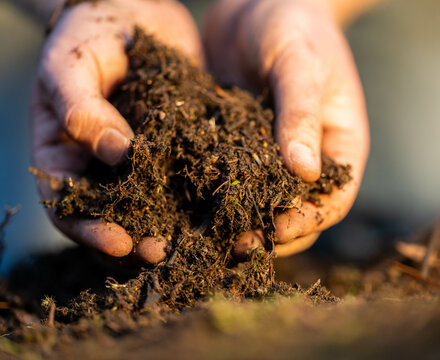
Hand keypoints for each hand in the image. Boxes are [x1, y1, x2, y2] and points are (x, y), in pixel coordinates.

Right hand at [32, 0, 202, 262]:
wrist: (132, 9)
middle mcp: (101, 166)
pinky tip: (225, 203)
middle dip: (138, 237)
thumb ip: (81, 107)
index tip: (121, 242)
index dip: (91, 230)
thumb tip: (114, 152)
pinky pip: (186, 174)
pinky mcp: (176, 146)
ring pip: (154, 202)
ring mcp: (141, 159)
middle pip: (114, 215)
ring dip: (174, 224)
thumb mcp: (72, 65)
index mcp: (63, 155)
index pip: (68, 206)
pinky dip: (201, 193)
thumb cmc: (88, 33)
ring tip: (200, 238)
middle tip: (165, 251)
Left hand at [204, 0, 369, 257]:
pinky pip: (232, 176)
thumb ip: (300, 114)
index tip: (268, 231)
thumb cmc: (293, 23)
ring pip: (262, 201)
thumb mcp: (300, 63)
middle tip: (230, 243)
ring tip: (206, 232)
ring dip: (239, 220)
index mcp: (340, 145)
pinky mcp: (241, 144)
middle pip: (297, 213)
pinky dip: (215, 193)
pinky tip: (187, 201)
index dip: (304, 222)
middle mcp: (309, 157)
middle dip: (268, 231)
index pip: (332, 201)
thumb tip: (304, 174)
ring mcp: (273, 153)